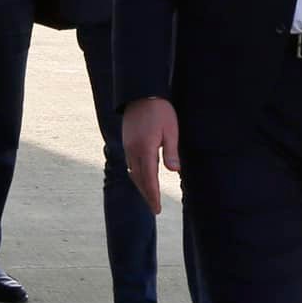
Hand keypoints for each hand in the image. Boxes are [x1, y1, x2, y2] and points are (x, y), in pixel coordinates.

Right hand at [124, 96, 179, 214]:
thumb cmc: (160, 111)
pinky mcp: (126, 142)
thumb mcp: (171, 130)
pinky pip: (130, 164)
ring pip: (132, 173)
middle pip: (138, 179)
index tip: (157, 209)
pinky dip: (137, 175)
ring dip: (141, 186)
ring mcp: (127, 147)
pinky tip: (143, 178)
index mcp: (145, 149)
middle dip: (146, 194)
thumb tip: (174, 171)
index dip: (153, 195)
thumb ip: (171, 151)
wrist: (140, 94)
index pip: (149, 179)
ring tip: (150, 196)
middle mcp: (133, 151)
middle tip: (154, 208)